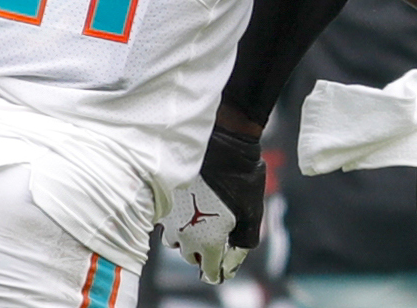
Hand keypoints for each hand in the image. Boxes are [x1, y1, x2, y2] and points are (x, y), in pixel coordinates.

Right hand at [162, 125, 264, 283]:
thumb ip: (244, 241)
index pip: (210, 271)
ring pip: (177, 243)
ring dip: (189, 239)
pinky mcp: (165, 205)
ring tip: (204, 223)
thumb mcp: (252, 212)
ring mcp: (171, 221)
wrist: (221, 145)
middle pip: (193, 257)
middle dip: (205, 253)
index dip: (219, 270)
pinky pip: (168, 225)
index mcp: (209, 241)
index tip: (224, 265)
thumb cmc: (241, 178)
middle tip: (219, 238)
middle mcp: (186, 236)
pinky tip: (193, 208)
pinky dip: (180, 222)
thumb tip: (233, 261)